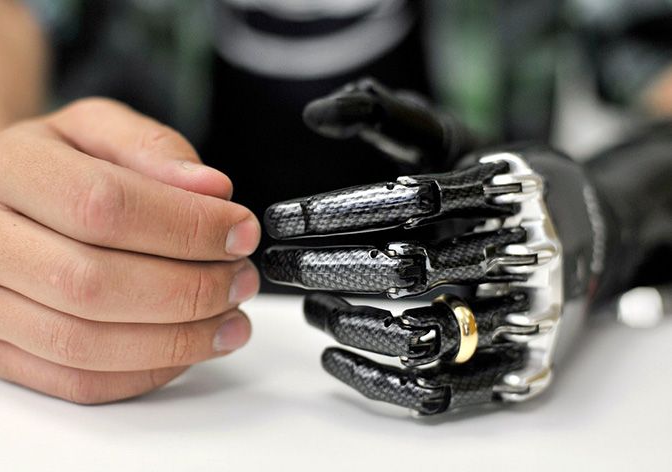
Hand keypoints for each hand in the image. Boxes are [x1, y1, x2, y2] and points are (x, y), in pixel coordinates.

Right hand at [0, 98, 260, 403]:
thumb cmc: (46, 164)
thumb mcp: (94, 127)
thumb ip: (154, 147)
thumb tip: (213, 189)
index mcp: (5, 169)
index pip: (103, 205)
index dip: (185, 226)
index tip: (240, 232)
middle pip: (94, 283)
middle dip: (188, 289)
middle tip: (241, 280)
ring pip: (85, 345)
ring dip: (176, 341)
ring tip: (229, 320)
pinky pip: (76, 383)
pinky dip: (145, 373)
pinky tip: (187, 349)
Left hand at [264, 79, 604, 415]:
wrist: (584, 235)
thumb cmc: (496, 187)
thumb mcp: (455, 140)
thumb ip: (388, 118)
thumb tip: (317, 111)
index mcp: (497, 195)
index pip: (407, 200)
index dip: (335, 212)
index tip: (281, 219)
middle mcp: (512, 254)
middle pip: (406, 270)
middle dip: (325, 268)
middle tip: (276, 262)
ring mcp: (517, 316)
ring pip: (419, 336)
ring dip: (347, 323)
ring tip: (307, 307)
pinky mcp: (515, 365)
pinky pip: (439, 390)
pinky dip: (375, 379)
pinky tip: (332, 355)